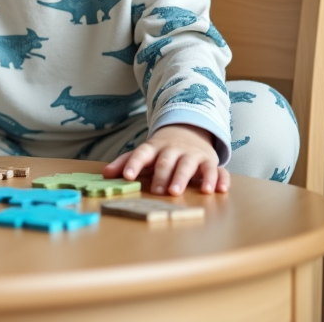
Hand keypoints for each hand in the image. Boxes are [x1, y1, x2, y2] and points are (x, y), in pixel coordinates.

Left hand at [103, 123, 229, 194]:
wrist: (189, 131)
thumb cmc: (162, 149)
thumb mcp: (144, 153)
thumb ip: (125, 162)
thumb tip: (105, 174)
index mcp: (154, 147)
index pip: (142, 153)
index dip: (134, 164)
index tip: (127, 175)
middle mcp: (174, 150)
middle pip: (166, 161)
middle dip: (161, 176)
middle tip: (157, 191)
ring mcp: (192, 154)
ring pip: (188, 164)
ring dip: (183, 178)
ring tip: (177, 192)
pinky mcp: (210, 161)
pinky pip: (216, 169)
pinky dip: (218, 179)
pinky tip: (217, 190)